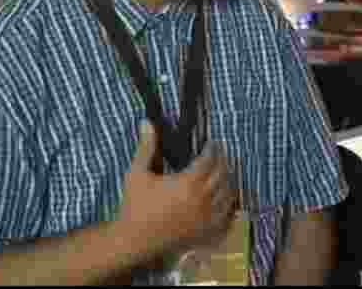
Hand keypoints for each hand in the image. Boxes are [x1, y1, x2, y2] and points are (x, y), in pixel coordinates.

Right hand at [115, 121, 238, 257]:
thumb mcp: (137, 173)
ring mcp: (206, 216)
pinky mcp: (205, 231)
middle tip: (220, 154)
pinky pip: (226, 214)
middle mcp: (201, 199)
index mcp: (187, 183)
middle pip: (222, 174)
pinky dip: (229, 202)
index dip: (212, 149)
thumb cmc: (134, 205)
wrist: (133, 239)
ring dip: (228, 179)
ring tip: (224, 171)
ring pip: (228, 193)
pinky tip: (226, 196)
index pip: (209, 159)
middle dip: (223, 161)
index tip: (212, 143)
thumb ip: (146, 147)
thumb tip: (146, 123)